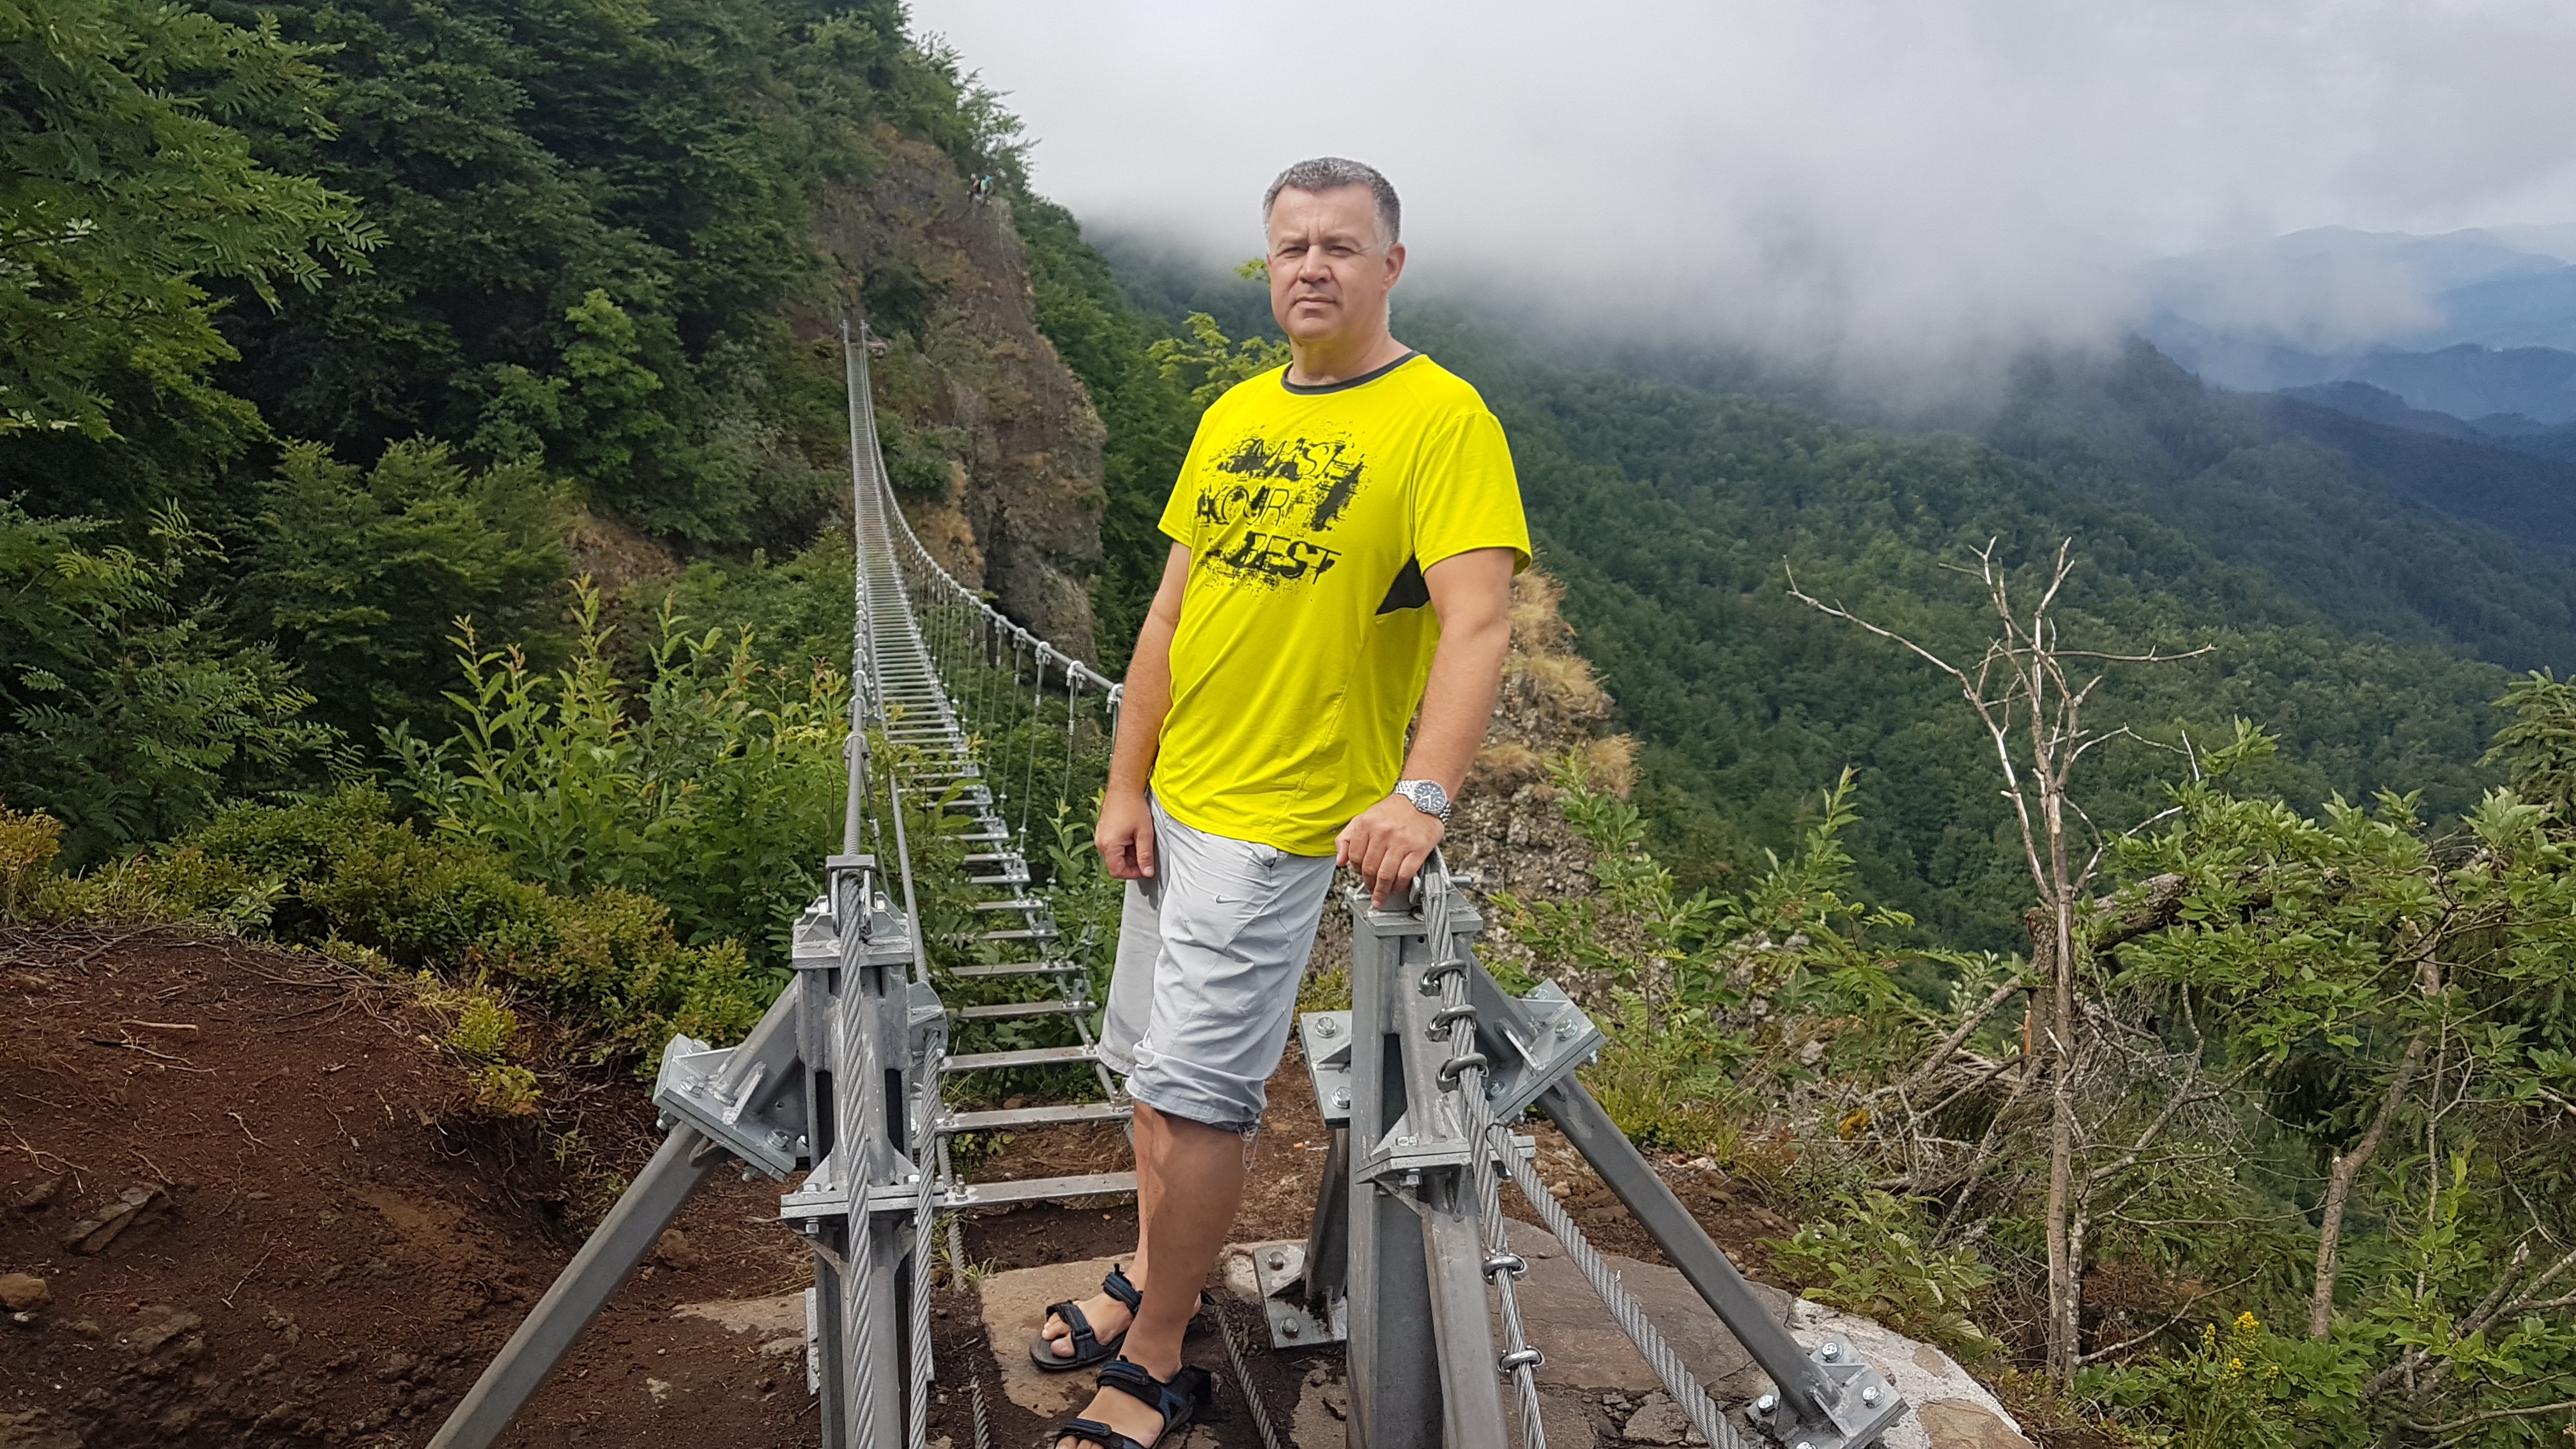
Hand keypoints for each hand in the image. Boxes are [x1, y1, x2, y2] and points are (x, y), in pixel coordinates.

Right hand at [1096, 790, 1156, 879]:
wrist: (1124, 787)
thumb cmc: (1133, 806)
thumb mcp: (1144, 833)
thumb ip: (1145, 855)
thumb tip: (1147, 873)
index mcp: (1109, 845)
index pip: (1118, 872)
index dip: (1133, 873)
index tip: (1145, 866)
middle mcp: (1101, 843)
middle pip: (1116, 864)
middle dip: (1132, 861)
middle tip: (1144, 849)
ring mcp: (1100, 837)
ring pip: (1116, 855)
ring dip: (1129, 853)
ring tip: (1139, 838)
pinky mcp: (1103, 832)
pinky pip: (1113, 846)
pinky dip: (1124, 845)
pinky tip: (1132, 834)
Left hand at [1335, 794, 1445, 908]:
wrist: (1423, 798)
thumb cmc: (1394, 810)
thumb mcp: (1364, 817)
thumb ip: (1347, 838)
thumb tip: (1340, 861)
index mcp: (1367, 824)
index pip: (1355, 857)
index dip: (1356, 870)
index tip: (1360, 876)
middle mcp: (1383, 832)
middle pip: (1370, 869)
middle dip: (1369, 884)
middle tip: (1371, 890)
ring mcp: (1401, 841)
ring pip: (1386, 875)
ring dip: (1382, 890)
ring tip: (1382, 895)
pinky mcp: (1418, 848)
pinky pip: (1405, 874)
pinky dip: (1399, 885)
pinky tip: (1397, 887)